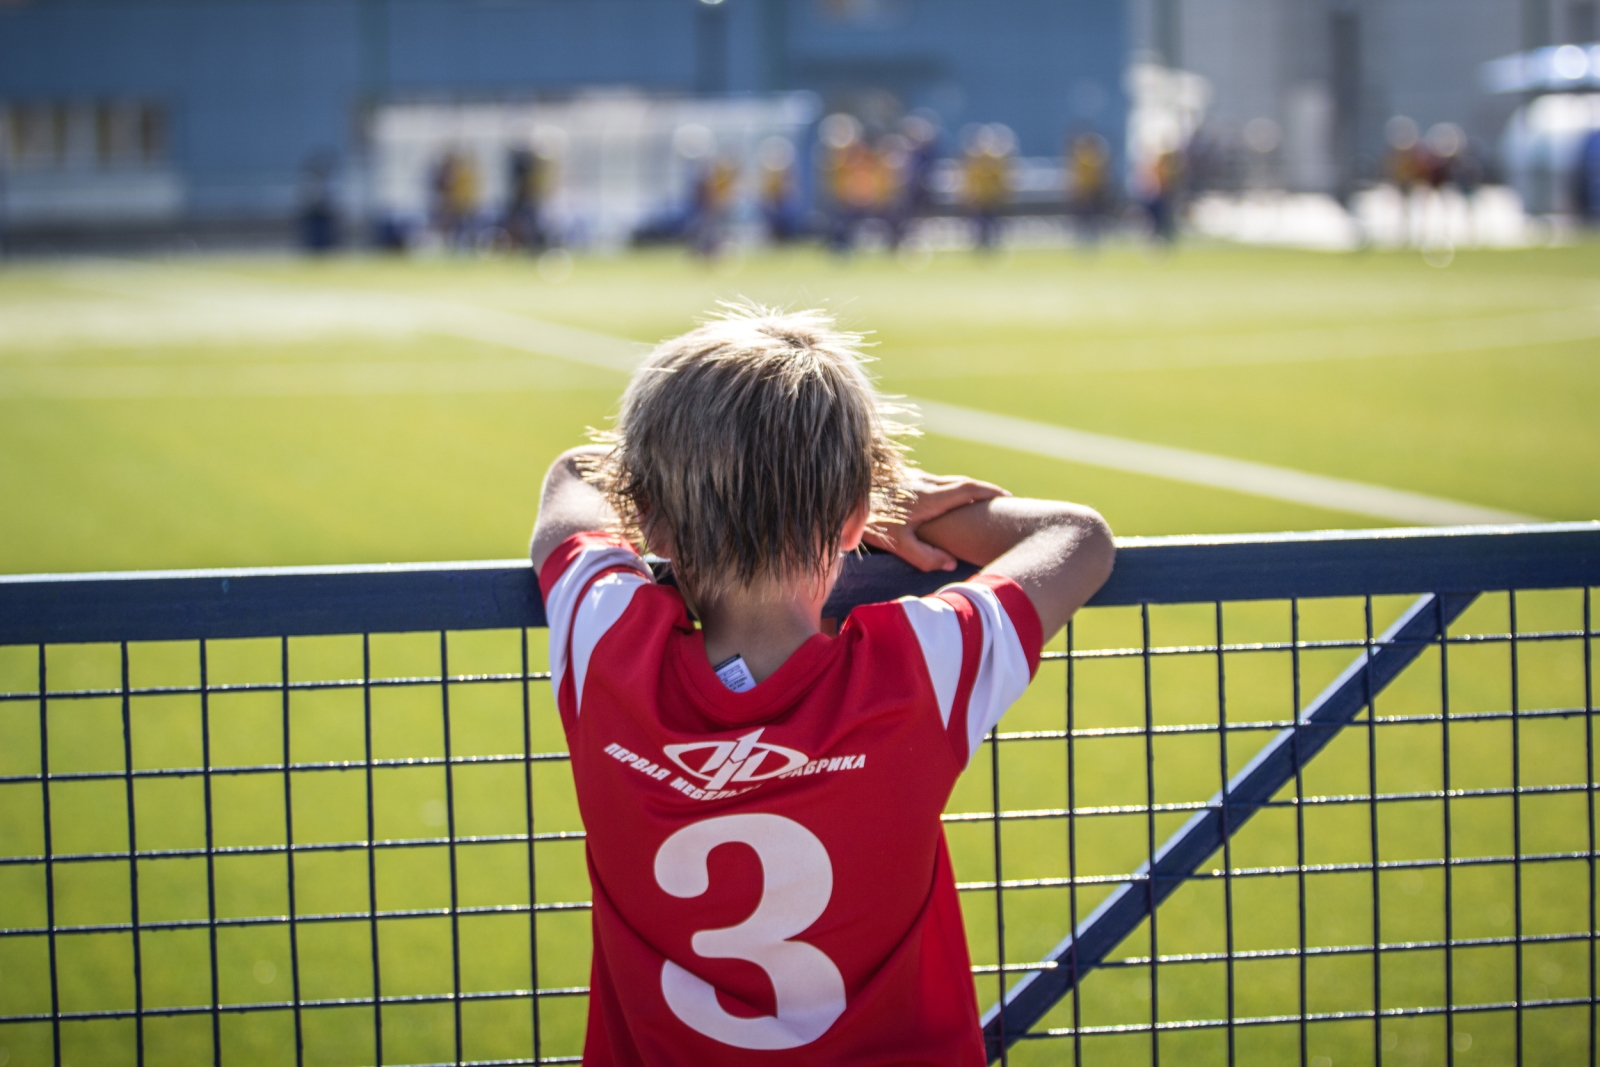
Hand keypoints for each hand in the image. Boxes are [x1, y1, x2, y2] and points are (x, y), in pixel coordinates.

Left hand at [864, 473, 1008, 571]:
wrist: (842, 491)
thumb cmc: (869, 519)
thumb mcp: (897, 543)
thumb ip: (925, 556)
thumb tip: (951, 563)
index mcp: (930, 497)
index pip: (969, 488)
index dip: (990, 492)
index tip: (1007, 497)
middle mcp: (924, 482)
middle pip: (962, 482)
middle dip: (983, 491)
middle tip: (999, 502)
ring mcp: (912, 477)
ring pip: (947, 481)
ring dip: (965, 489)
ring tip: (976, 504)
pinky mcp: (902, 478)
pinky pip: (933, 482)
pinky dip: (947, 489)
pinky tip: (943, 502)